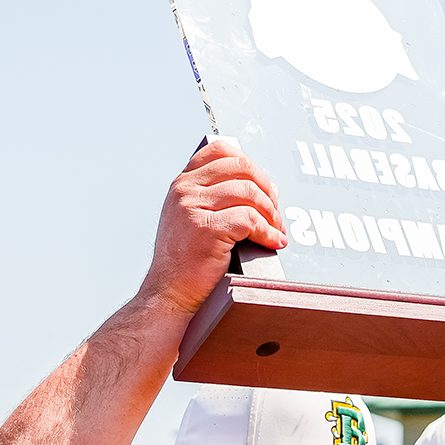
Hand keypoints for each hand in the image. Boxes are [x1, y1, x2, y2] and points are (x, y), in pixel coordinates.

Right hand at [140, 140, 286, 315]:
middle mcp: (184, 190)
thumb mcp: (193, 219)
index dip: (250, 165)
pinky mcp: (206, 228)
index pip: (221, 151)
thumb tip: (267, 188)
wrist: (168, 293)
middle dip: (267, 190)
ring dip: (271, 213)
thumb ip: (219, 198)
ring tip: (275, 230)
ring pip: (250, 193)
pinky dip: (268, 232)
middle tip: (275, 213)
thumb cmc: (185, 261)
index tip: (263, 187)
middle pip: (242, 168)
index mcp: (182, 183)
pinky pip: (251, 220)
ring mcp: (192, 207)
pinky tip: (272, 242)